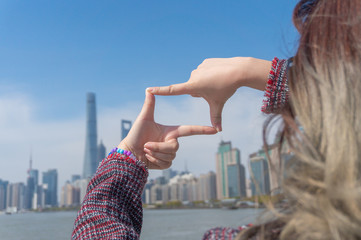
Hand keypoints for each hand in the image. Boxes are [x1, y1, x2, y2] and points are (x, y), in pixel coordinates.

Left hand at [118, 90, 216, 169]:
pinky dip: (155, 161)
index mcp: (171, 131)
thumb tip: (149, 90)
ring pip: (170, 156)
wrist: (129, 152)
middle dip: (159, 147)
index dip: (202, 130)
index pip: (189, 130)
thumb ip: (149, 105)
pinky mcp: (165, 163)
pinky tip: (148, 158)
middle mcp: (172, 142)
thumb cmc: (135, 134)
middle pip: (175, 147)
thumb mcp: (143, 119)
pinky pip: (167, 164)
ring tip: (145, 150)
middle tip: (146, 145)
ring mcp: (169, 154)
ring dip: (155, 153)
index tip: (215, 129)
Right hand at [148, 57, 270, 130]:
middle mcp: (192, 76)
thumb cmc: (227, 89)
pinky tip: (219, 74)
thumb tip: (218, 131)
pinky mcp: (205, 62)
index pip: (172, 90)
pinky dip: (211, 75)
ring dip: (206, 83)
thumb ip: (216, 118)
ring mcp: (198, 68)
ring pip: (199, 80)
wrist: (238, 70)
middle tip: (214, 90)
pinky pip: (205, 72)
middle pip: (193, 89)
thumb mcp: (218, 104)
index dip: (160, 91)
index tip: (149, 89)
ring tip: (218, 82)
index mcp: (193, 87)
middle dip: (201, 92)